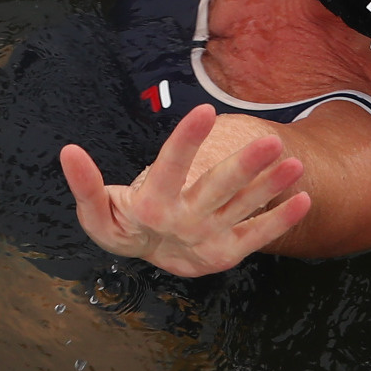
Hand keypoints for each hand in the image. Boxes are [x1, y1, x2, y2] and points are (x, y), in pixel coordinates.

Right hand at [60, 104, 312, 278]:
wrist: (148, 260)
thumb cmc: (122, 225)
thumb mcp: (96, 211)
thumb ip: (85, 183)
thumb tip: (68, 151)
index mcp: (151, 207)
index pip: (170, 168)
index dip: (186, 141)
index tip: (203, 111)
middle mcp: (184, 223)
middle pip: (217, 190)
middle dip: (244, 166)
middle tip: (271, 142)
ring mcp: (209, 239)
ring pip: (243, 208)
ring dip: (270, 187)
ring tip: (295, 161)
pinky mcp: (228, 252)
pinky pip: (258, 235)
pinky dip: (281, 220)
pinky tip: (303, 196)